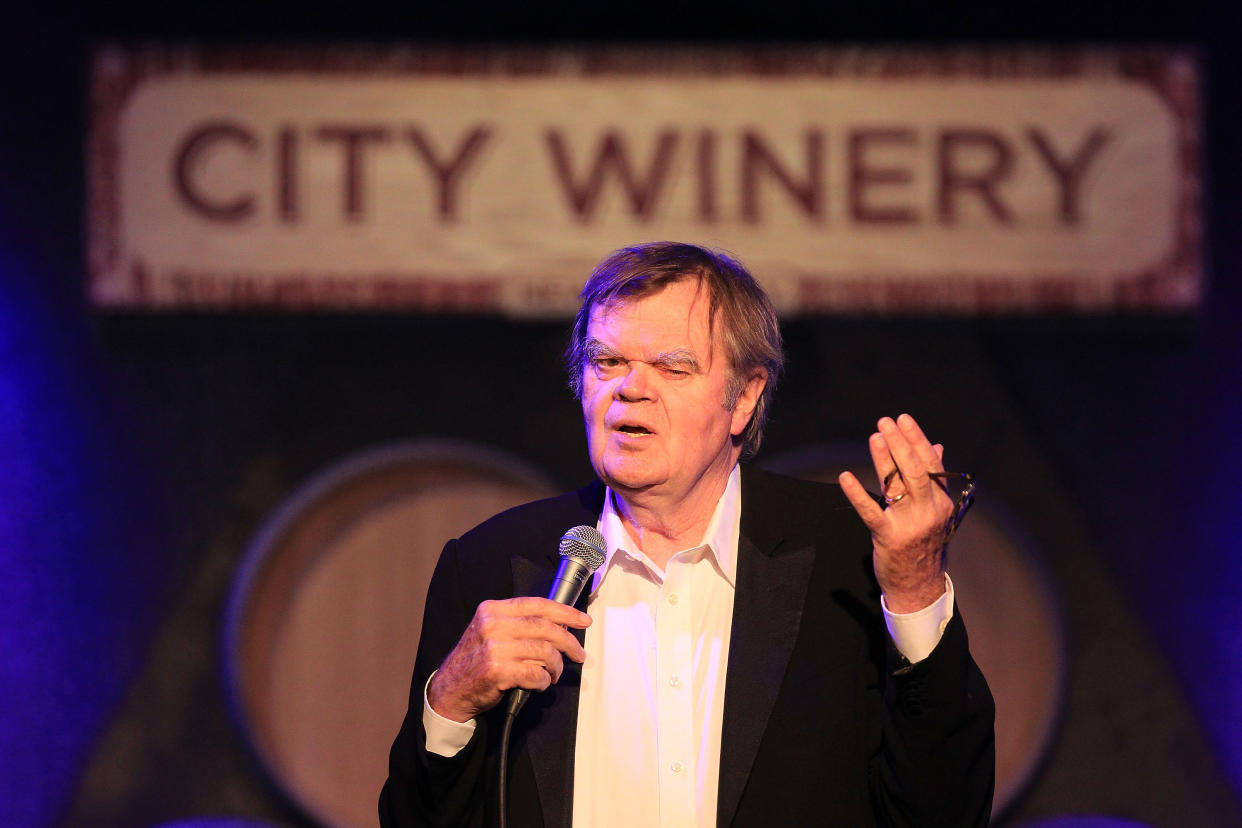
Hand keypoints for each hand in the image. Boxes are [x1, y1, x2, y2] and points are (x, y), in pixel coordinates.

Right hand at [427, 597, 591, 722]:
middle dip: (569, 642)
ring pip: (544, 652)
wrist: (449, 690)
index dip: (565, 612)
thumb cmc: (475, 661)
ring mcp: (494, 648)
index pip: (537, 605)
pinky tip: (539, 683)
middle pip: (545, 628)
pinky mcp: (497, 671)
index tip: (583, 620)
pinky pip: (536, 674)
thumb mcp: (490, 631)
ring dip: (555, 666)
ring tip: (553, 674)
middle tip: (579, 654)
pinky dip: (543, 681)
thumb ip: (518, 624)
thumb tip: (559, 624)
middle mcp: (493, 624)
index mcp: (493, 610)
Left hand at [839, 413, 954, 613]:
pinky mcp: (889, 537)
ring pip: (897, 486)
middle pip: (916, 470)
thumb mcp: (935, 511)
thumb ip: (934, 479)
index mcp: (942, 501)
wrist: (919, 586)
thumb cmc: (924, 543)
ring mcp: (910, 524)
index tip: (903, 420)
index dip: (917, 440)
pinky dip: (857, 494)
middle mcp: (929, 510)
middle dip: (900, 443)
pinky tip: (845, 477)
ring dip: (884, 459)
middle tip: (885, 422)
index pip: (931, 464)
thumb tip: (937, 446)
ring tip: (874, 437)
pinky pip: (871, 512)